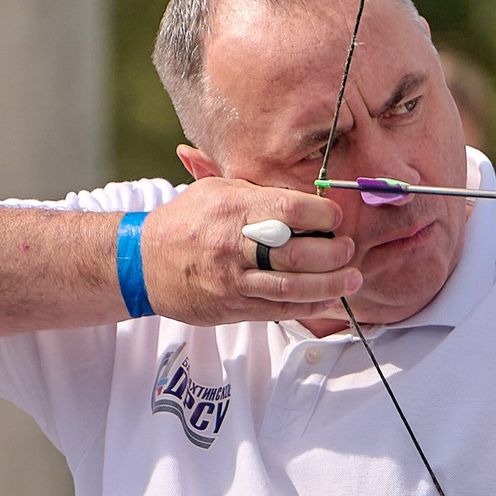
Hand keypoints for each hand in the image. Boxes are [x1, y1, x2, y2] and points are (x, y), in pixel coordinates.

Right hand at [138, 176, 351, 324]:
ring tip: (351, 278)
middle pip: (298, 253)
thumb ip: (256, 187)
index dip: (323, 215)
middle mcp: (234, 244)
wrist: (144, 262)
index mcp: (233, 208)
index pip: (291, 210)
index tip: (335, 217)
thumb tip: (301, 186)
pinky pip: (279, 310)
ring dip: (330, 285)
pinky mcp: (232, 307)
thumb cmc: (187, 221)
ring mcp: (233, 280)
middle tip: (348, 249)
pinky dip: (310, 306)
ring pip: (293, 287)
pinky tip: (329, 299)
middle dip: (334, 253)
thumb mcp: (214, 189)